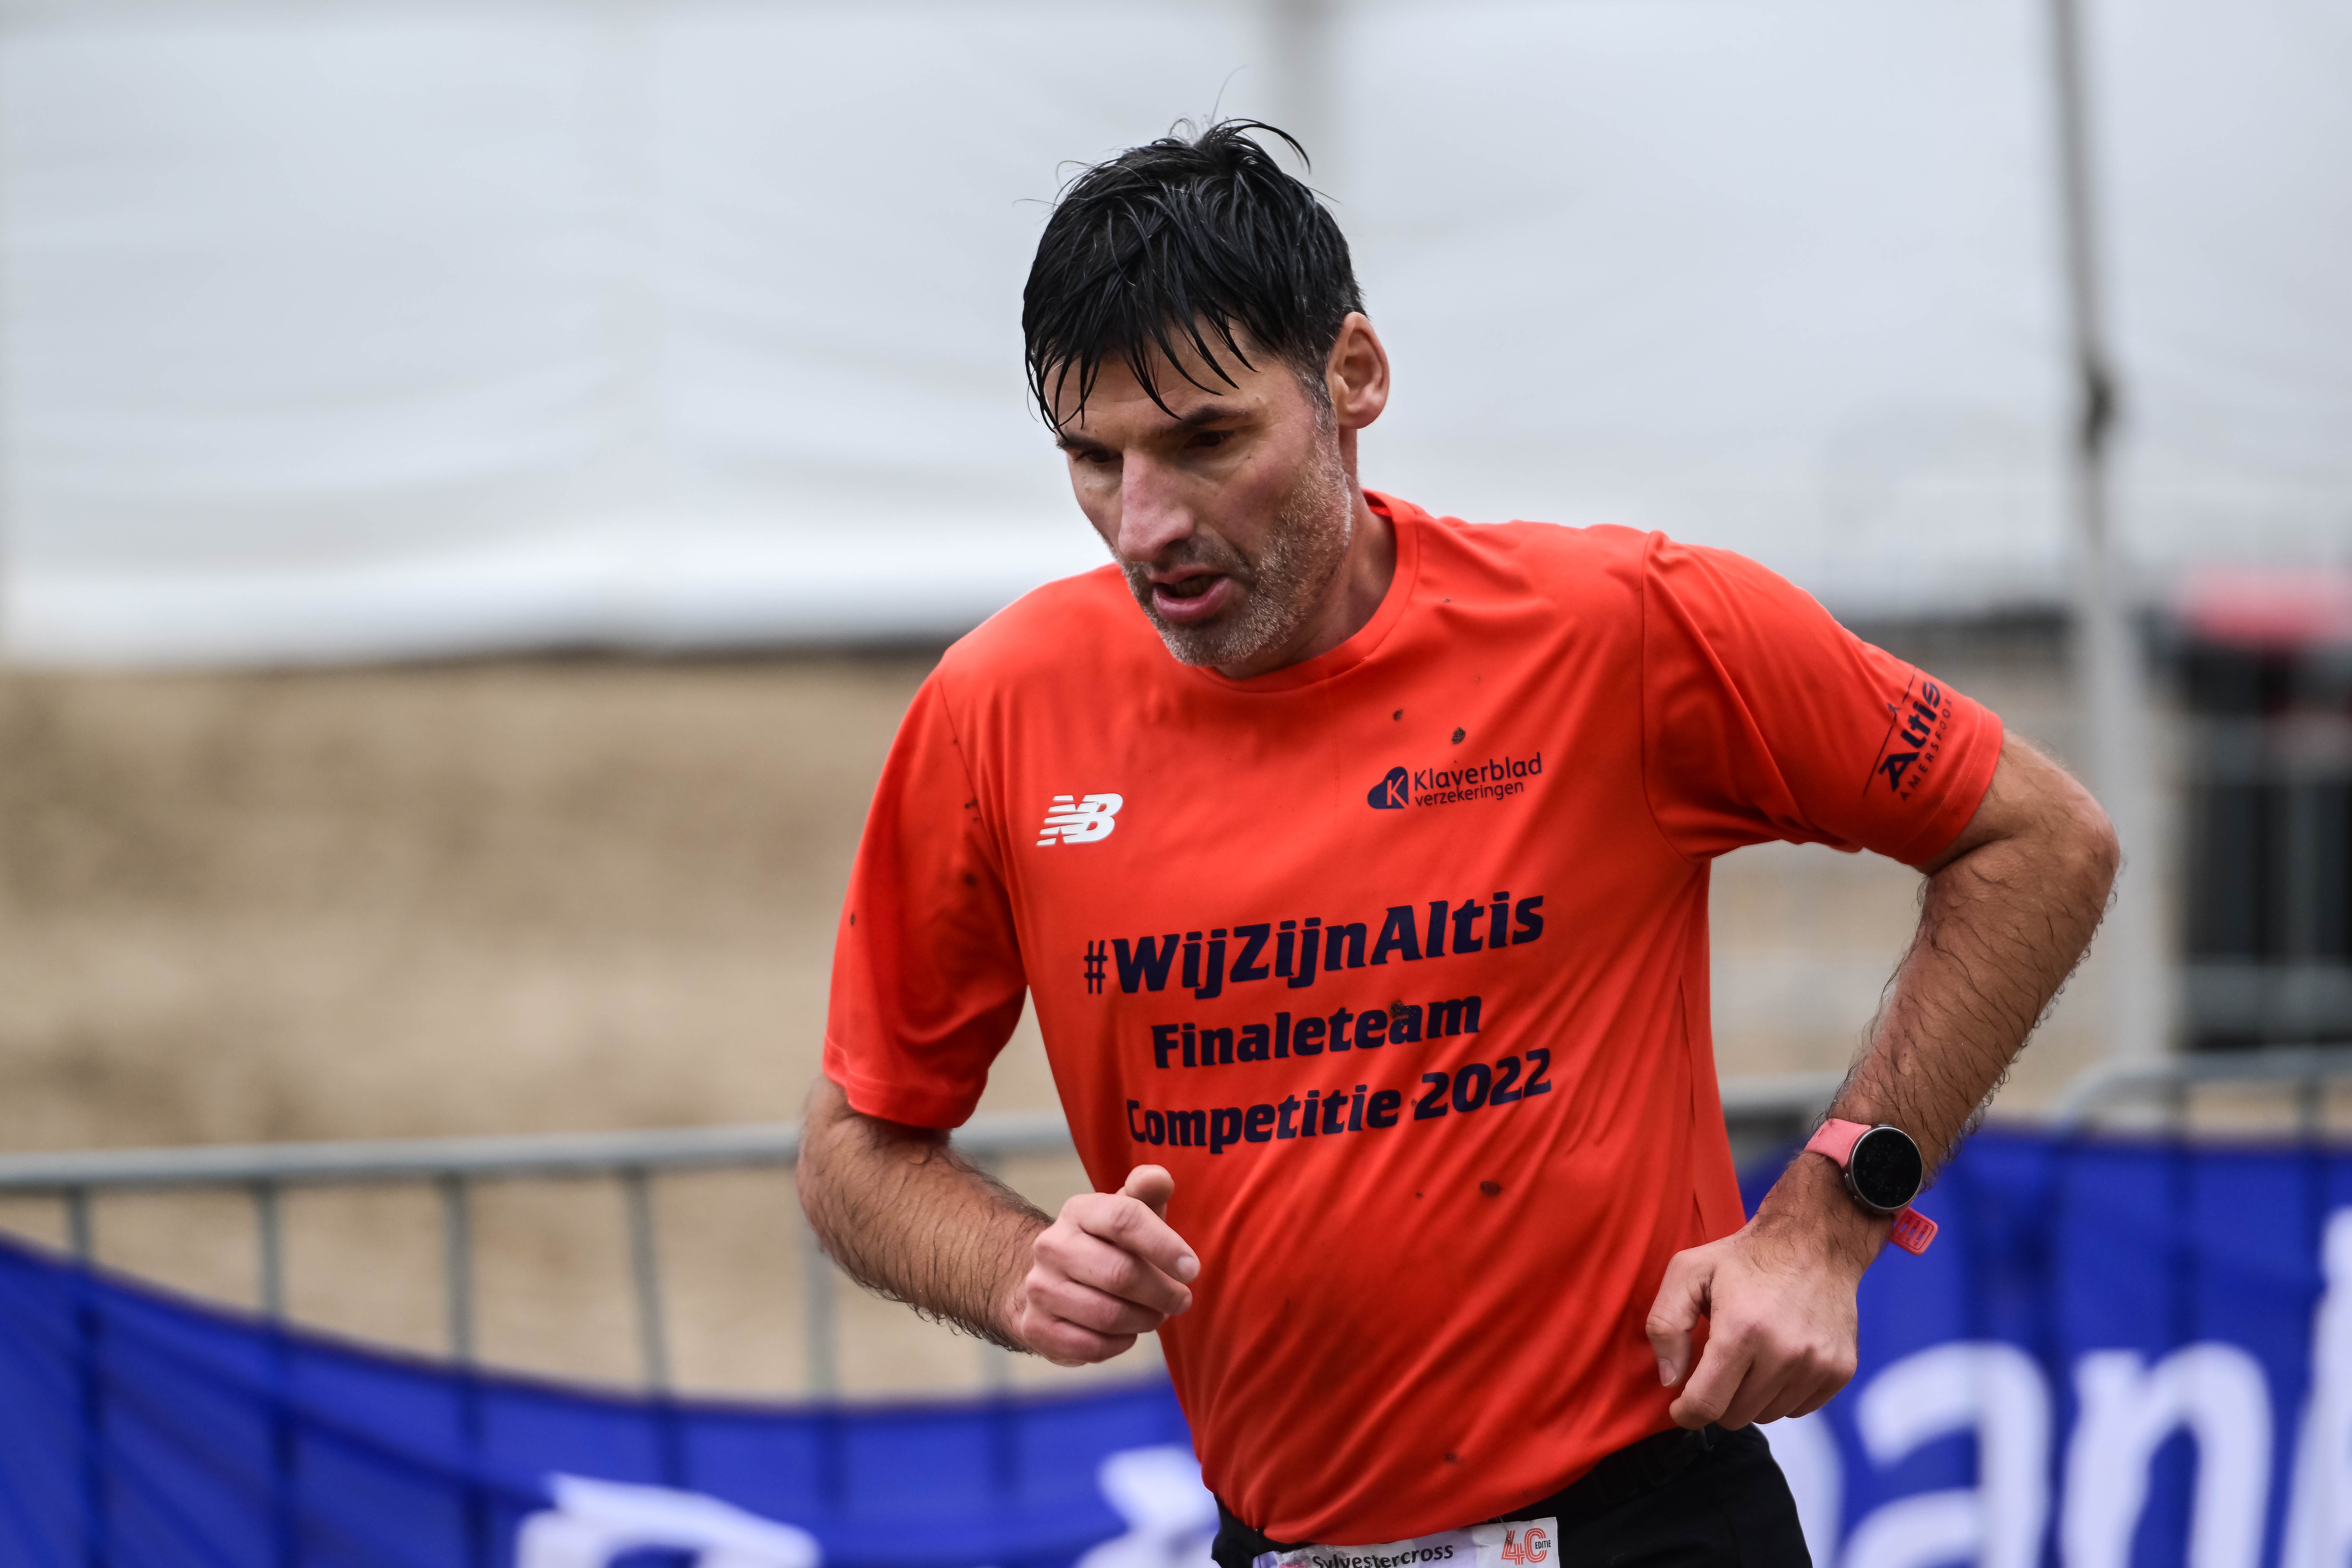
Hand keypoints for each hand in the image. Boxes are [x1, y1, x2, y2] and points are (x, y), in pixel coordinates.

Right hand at [1005, 1165, 1198, 1365]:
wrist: (1051, 1282)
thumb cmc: (1107, 1245)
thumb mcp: (1127, 1213)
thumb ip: (1147, 1191)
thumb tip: (1158, 1178)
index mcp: (1079, 1211)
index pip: (1125, 1219)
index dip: (1165, 1246)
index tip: (1192, 1269)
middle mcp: (1051, 1245)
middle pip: (1121, 1273)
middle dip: (1162, 1292)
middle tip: (1181, 1300)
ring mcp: (1039, 1288)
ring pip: (1108, 1314)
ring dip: (1144, 1320)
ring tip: (1155, 1315)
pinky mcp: (1035, 1327)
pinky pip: (1091, 1346)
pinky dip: (1120, 1344)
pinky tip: (1127, 1333)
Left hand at [1644, 1166, 1878, 1428]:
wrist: (1816, 1241)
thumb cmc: (1745, 1258)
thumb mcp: (1688, 1272)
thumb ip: (1665, 1325)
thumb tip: (1670, 1379)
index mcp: (1741, 1330)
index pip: (1707, 1404)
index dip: (1686, 1412)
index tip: (1681, 1405)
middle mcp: (1784, 1353)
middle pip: (1735, 1416)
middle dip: (1718, 1398)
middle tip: (1718, 1365)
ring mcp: (1817, 1365)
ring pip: (1767, 1416)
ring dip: (1750, 1396)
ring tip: (1751, 1355)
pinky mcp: (1840, 1371)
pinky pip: (1798, 1409)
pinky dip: (1781, 1394)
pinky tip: (1777, 1359)